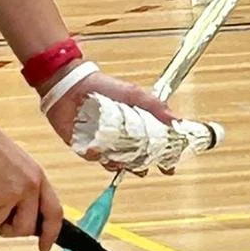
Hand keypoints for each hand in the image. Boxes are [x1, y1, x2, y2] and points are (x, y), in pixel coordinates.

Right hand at [0, 123, 63, 250]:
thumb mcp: (17, 166)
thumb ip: (24, 189)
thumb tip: (21, 218)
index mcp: (39, 177)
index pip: (54, 213)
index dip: (51, 234)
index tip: (44, 248)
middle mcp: (30, 187)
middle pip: (25, 228)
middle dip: (8, 230)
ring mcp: (13, 193)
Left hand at [44, 71, 173, 162]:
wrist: (71, 84)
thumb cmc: (103, 86)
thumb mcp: (134, 94)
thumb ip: (156, 107)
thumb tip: (178, 122)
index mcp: (135, 126)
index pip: (153, 146)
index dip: (162, 157)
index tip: (169, 167)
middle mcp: (121, 138)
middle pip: (136, 160)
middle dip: (141, 165)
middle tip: (144, 165)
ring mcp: (103, 144)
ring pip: (117, 163)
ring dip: (121, 163)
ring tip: (121, 157)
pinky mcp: (85, 147)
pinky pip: (95, 159)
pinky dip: (99, 157)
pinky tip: (99, 150)